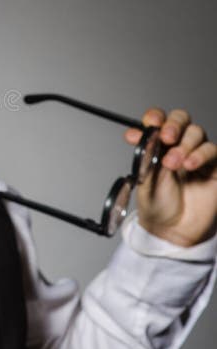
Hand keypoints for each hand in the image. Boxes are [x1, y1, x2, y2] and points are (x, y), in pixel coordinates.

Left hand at [125, 108, 216, 246]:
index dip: (155, 117)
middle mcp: (178, 146)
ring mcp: (197, 155)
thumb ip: (145, 154)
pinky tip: (189, 165)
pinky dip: (200, 154)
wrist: (171, 230)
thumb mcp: (144, 177)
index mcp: (158, 144)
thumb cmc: (157, 204)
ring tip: (173, 163)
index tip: (149, 123)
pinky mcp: (213, 167)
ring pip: (196, 133)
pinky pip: (212, 150)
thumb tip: (138, 134)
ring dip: (184, 145)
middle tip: (166, 137)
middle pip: (181, 120)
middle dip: (173, 124)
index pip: (159, 120)